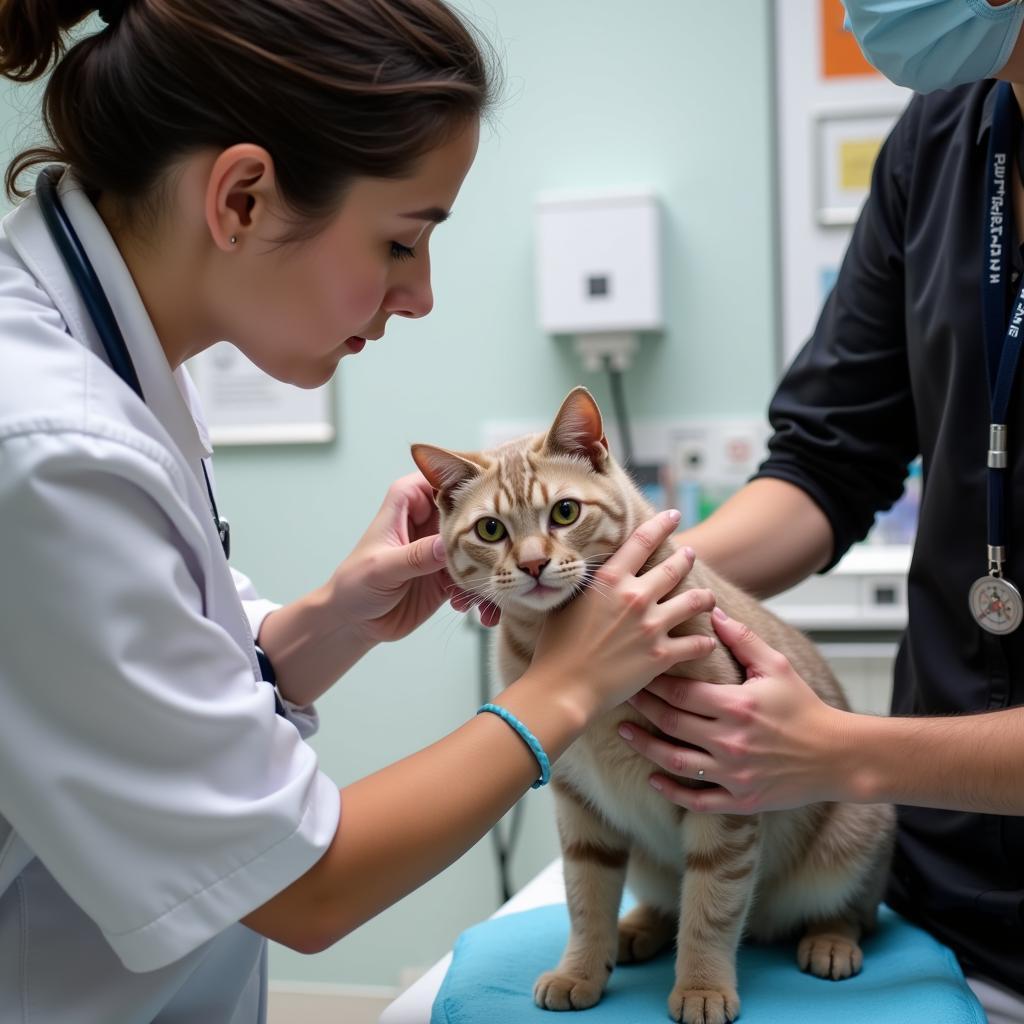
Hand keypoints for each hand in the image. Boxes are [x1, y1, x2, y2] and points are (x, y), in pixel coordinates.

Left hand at [329, 473, 499, 643]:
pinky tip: (474, 609)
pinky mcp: (450, 574)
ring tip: (491, 591)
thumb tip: (447, 545)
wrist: (355, 622)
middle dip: (490, 529)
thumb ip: (415, 556)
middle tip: (509, 549)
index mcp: (408, 502)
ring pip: (479, 546)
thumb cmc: (355, 585)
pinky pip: (476, 577)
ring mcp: (441, 547)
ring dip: (489, 567)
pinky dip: (481, 592)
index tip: (497, 493)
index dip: (470, 480)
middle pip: (470, 511)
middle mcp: (428, 519)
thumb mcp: (383, 568)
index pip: (444, 477)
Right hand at [526, 510, 719, 720]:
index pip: (642, 541)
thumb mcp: (567, 603)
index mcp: (610, 580)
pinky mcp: (661, 655)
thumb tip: (596, 574)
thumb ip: (589, 586)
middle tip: (691, 554)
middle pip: (674, 567)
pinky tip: (708, 641)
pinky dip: (704, 642)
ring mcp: (651, 626)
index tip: (673, 515)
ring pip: (694, 601)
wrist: (563, 687)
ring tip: (709, 596)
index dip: (661, 524)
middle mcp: (635, 597)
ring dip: (704, 597)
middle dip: (686, 557)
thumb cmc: (556, 647)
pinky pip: (696, 644)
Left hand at [618, 609, 845, 812]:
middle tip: (622, 695)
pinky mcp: (741, 800)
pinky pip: (698, 801)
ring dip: (645, 748)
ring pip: (676, 762)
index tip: (637, 671)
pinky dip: (672, 791)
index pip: (681, 693)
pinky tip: (653, 778)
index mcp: (737, 706)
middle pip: (672, 723)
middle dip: (644, 708)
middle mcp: (731, 742)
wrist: (837, 756)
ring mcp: (734, 774)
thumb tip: (713, 613)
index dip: (654, 682)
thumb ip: (742, 639)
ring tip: (625, 733)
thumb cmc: (805, 707)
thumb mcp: (777, 666)